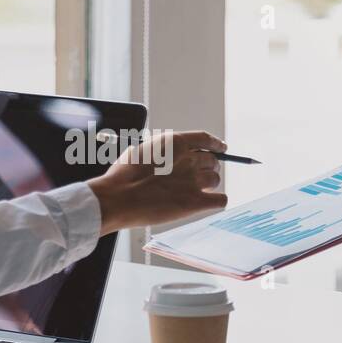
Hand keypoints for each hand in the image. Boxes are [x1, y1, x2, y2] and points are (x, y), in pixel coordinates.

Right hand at [88, 131, 228, 234]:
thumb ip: (161, 152)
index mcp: (176, 143)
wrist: (119, 198)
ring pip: (215, 180)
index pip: (206, 139)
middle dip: (209, 167)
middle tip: (200, 176)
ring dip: (210, 185)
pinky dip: (217, 201)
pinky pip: (219, 200)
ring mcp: (194, 181)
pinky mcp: (195, 202)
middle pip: (212, 161)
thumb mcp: (142, 150)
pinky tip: (209, 202)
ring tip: (198, 191)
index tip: (222, 148)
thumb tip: (167, 157)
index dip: (216, 144)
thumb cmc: (124, 175)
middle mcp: (189, 159)